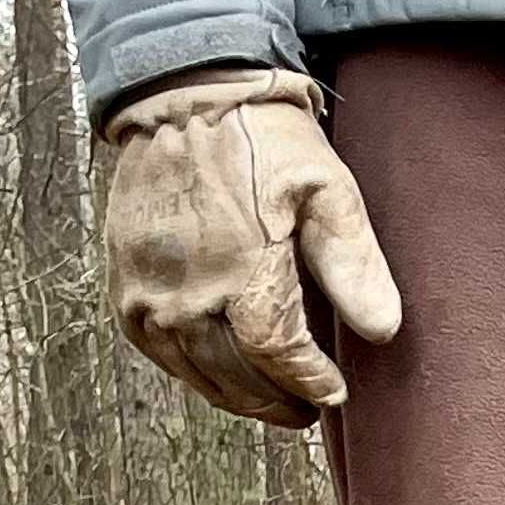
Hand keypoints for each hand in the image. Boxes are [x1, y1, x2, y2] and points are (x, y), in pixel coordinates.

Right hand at [103, 70, 401, 426]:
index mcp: (239, 268)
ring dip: (236, 396)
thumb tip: (381, 332)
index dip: (308, 382)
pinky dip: (190, 370)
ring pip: (194, 370)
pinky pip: (154, 346)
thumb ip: (354, 264)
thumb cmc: (266, 143)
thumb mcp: (329, 191)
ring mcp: (146, 286)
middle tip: (308, 407)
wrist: (185, 97)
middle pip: (235, 374)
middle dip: (277, 400)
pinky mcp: (123, 278)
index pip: (277, 354)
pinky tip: (221, 373)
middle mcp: (183, 287)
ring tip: (273, 401)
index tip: (334, 392)